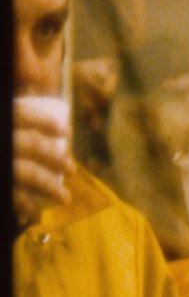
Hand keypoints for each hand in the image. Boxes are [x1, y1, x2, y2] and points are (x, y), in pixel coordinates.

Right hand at [14, 102, 73, 223]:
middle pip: (28, 145)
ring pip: (24, 173)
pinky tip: (33, 212)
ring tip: (64, 197)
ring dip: (47, 186)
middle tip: (72, 168)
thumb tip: (29, 83)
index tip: (64, 131)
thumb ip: (11, 116)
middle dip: (53, 158)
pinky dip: (22, 204)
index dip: (43, 122)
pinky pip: (9, 194)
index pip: (19, 115)